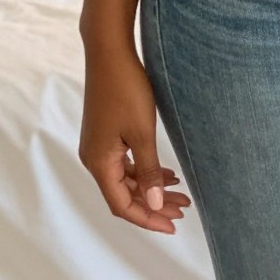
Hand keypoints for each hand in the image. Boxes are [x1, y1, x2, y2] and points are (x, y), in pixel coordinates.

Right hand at [79, 46, 191, 232]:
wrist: (109, 54)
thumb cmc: (126, 90)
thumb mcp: (142, 133)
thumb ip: (148, 172)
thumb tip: (153, 205)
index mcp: (99, 163)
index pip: (122, 205)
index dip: (147, 219)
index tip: (173, 226)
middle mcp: (95, 159)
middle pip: (125, 195)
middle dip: (154, 205)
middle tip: (184, 211)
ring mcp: (100, 146)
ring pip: (127, 179)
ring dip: (152, 188)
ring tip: (182, 194)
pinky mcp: (107, 134)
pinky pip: (126, 163)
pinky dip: (146, 171)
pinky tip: (168, 173)